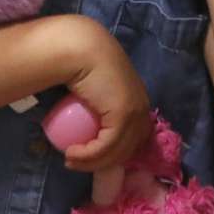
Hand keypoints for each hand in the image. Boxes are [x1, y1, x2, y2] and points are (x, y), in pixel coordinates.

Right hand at [57, 17, 152, 171]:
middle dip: (104, 163)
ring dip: (92, 164)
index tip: (93, 157)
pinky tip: (71, 155)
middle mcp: (142, 108)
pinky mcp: (123, 117)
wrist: (83, 50)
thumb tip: (88, 122)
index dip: (117, 152)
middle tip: (78, 162)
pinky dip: (88, 157)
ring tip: (70, 161)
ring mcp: (135, 113)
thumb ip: (101, 103)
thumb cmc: (85, 64)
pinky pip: (106, 148)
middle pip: (128, 149)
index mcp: (139, 100)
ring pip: (117, 153)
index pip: (136, 136)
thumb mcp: (98, 87)